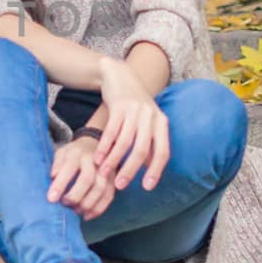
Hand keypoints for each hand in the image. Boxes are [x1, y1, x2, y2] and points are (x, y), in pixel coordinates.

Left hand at [47, 136, 115, 218]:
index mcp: (77, 152)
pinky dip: (97, 209)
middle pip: (87, 180)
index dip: (60, 185)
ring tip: (75, 210)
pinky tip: (86, 215)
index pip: (69, 168)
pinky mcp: (113, 180)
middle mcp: (94, 160)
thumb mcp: (61, 153)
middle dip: (74, 196)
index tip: (51, 199)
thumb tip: (53, 176)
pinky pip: (108, 197)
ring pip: (100, 189)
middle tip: (64, 204)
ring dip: (86, 204)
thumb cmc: (73, 154)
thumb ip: (57, 164)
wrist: (94, 146)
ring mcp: (106, 170)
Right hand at [93, 58, 170, 191]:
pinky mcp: (119, 106)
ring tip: (104, 173)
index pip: (163, 152)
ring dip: (114, 160)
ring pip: (125, 141)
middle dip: (130, 170)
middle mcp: (151, 116)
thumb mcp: (147, 122)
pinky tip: (98, 158)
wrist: (120, 75)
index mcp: (161, 123)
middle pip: (142, 149)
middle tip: (120, 185)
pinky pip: (111, 131)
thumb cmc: (134, 106)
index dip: (156, 171)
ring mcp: (135, 110)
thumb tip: (150, 168)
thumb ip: (150, 142)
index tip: (146, 187)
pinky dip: (104, 147)